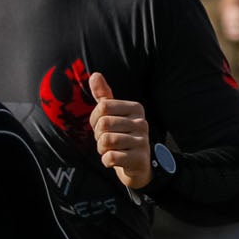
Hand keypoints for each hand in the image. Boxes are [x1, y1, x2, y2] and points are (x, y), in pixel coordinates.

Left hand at [87, 72, 152, 190]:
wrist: (137, 165)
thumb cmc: (122, 135)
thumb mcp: (113, 114)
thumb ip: (104, 95)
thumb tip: (95, 74)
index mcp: (135, 108)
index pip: (102, 107)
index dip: (95, 119)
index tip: (102, 126)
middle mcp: (142, 123)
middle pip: (103, 124)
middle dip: (98, 136)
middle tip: (107, 141)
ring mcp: (143, 141)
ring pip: (106, 141)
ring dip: (102, 149)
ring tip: (111, 150)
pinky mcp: (139, 159)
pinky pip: (111, 157)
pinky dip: (107, 161)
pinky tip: (115, 160)